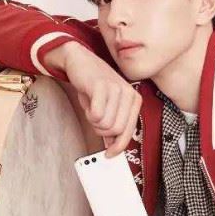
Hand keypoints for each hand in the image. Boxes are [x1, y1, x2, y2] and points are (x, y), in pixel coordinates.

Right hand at [44, 42, 141, 157]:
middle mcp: (129, 94)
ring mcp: (117, 90)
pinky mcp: (102, 87)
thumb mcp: (107, 106)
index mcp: (134, 100)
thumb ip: (113, 125)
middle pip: (115, 131)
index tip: (109, 154)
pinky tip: (88, 101)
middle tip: (94, 118)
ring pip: (105, 124)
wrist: (80, 61)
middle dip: (100, 130)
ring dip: (93, 120)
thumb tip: (113, 147)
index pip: (128, 132)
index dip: (117, 146)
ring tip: (92, 106)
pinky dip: (88, 112)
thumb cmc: (94, 85)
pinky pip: (96, 115)